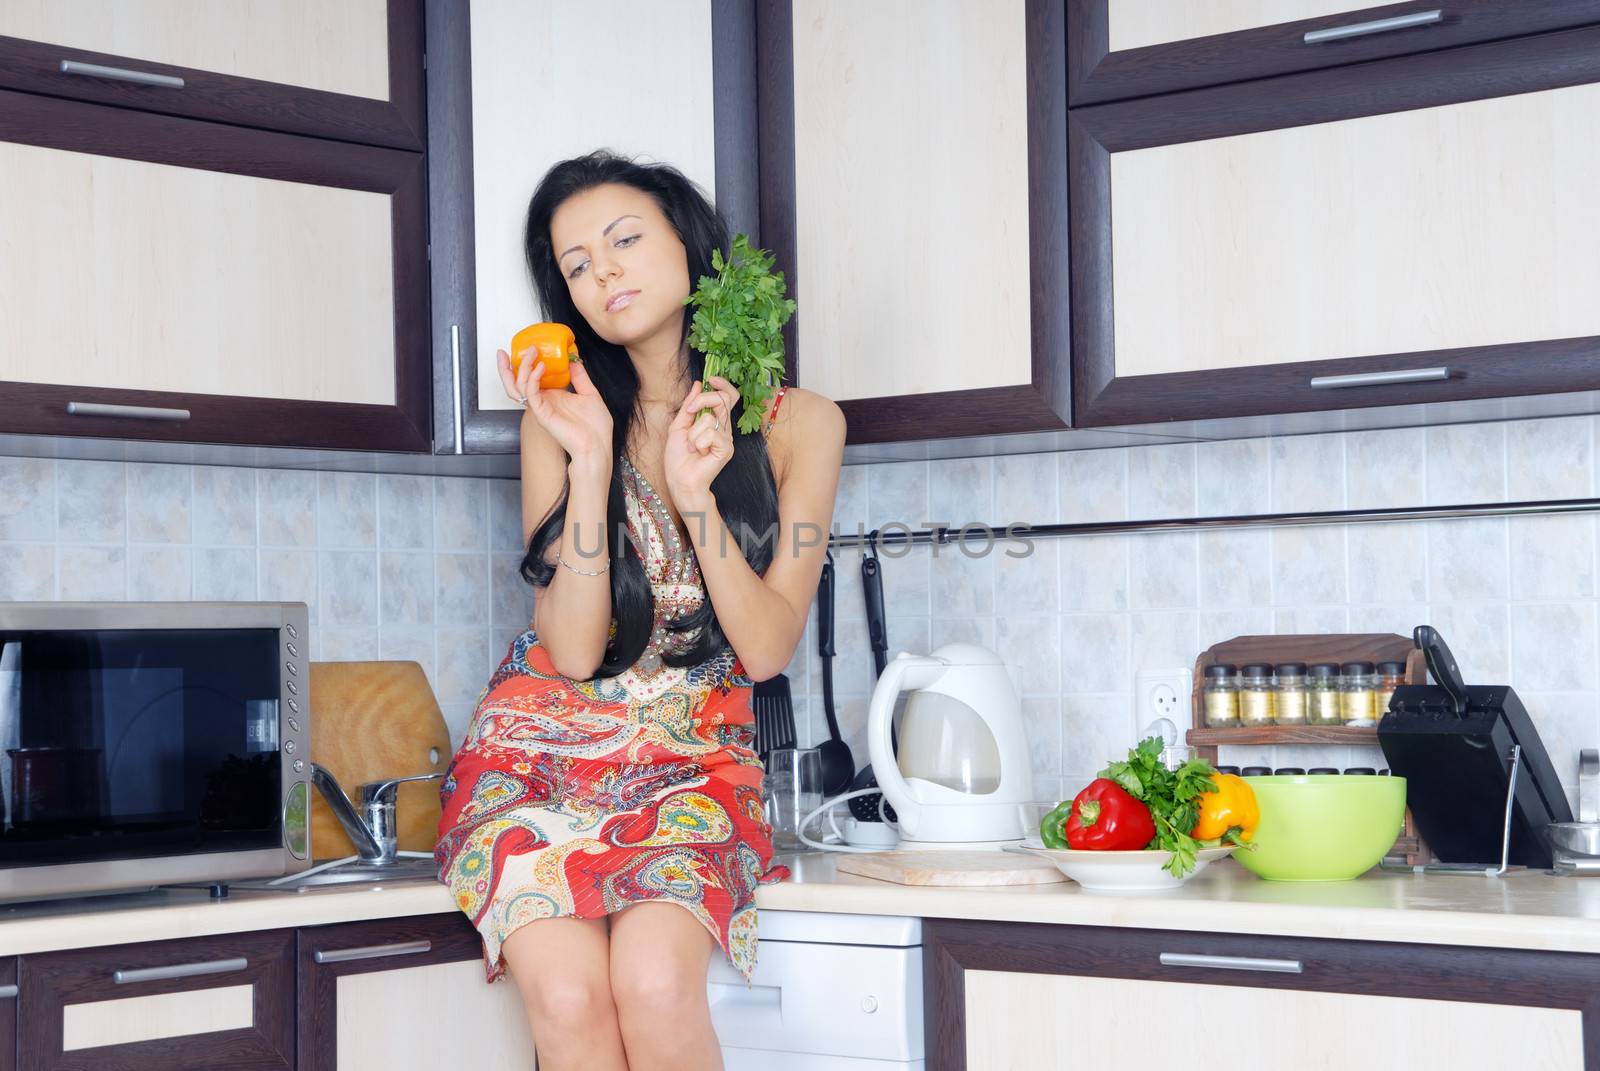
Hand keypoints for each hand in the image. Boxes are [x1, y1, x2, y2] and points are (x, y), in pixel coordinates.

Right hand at [496, 349, 611, 462]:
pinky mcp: (542, 414)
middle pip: (516, 383)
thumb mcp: (590, 394)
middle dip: (507, 367)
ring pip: (519, 386)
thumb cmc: (595, 428)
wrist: (597, 446)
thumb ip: (580, 378)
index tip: (526, 348)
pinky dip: (533, 379)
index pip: (530, 379)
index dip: (523, 365)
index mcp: (552, 397)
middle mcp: (543, 402)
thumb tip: (574, 361)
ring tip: (531, 353)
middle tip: (508, 350)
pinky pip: (531, 394)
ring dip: (522, 367)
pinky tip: (540, 368)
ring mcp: (541, 408)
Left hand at [663, 374, 737, 508]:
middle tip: (690, 411)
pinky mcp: (726, 449)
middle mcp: (723, 428)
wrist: (679, 480)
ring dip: (692, 432)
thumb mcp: (679, 425)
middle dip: (703, 399)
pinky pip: (711, 434)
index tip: (711, 379)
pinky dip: (697, 442)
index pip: (728, 396)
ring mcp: (726, 439)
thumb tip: (697, 384)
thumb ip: (689, 406)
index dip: (723, 385)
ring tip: (690, 446)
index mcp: (714, 421)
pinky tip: (697, 452)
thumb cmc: (679, 458)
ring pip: (710, 418)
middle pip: (724, 399)